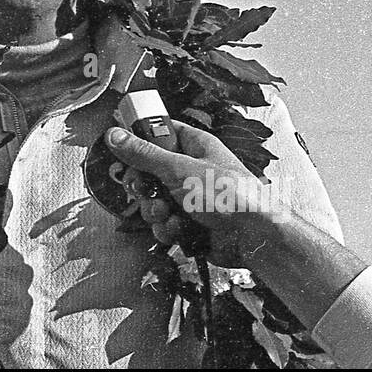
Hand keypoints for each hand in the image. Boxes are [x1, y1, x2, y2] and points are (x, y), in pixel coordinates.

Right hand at [105, 121, 288, 267]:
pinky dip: (168, 229)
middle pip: (149, 173)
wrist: (255, 239)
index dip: (140, 140)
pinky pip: (163, 224)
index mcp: (194, 147)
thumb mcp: (180, 169)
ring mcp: (190, 198)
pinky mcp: (189, 223)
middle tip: (150, 190)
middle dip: (145, 188)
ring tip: (170, 214)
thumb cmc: (232, 197)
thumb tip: (116, 135)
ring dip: (156, 211)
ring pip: (153, 201)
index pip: (159, 133)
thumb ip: (144, 154)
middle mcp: (191, 170)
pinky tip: (180, 229)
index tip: (126, 150)